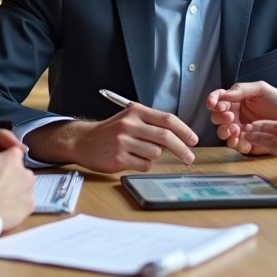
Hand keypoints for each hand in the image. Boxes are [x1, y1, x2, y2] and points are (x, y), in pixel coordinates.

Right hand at [0, 144, 35, 229]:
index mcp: (12, 158)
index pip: (13, 153)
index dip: (3, 161)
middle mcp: (25, 173)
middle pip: (20, 172)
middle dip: (11, 177)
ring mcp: (28, 191)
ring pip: (23, 189)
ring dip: (14, 192)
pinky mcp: (29, 208)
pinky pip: (24, 205)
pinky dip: (16, 207)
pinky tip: (2, 209)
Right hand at [25, 104, 198, 172]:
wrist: (83, 141)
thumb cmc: (111, 131)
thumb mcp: (130, 118)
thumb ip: (152, 124)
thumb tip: (179, 137)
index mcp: (135, 111)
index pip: (167, 119)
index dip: (184, 130)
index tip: (194, 140)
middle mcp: (129, 124)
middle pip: (165, 137)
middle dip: (182, 149)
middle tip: (190, 157)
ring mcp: (123, 141)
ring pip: (155, 153)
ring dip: (155, 156)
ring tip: (141, 152)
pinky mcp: (118, 158)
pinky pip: (144, 165)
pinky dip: (144, 165)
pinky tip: (132, 159)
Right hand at [206, 82, 276, 154]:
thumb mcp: (261, 89)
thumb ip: (240, 90)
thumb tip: (223, 94)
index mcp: (237, 100)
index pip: (219, 99)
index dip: (214, 101)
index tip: (215, 104)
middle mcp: (237, 115)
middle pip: (217, 118)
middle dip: (220, 117)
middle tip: (230, 116)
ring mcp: (241, 130)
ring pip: (223, 132)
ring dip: (225, 131)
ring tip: (236, 129)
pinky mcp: (248, 142)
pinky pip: (236, 145)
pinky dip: (235, 143)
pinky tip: (241, 139)